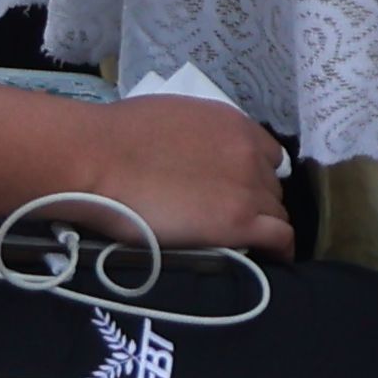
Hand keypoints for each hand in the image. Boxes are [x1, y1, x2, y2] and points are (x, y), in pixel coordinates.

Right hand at [43, 94, 297, 255]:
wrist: (97, 160)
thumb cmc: (117, 137)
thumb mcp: (174, 119)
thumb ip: (199, 138)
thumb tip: (195, 155)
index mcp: (233, 123)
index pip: (266, 154)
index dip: (254, 175)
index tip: (240, 189)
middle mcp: (249, 152)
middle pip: (271, 185)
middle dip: (257, 200)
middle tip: (231, 217)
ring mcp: (248, 187)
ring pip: (276, 212)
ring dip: (264, 224)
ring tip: (245, 242)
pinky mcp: (239, 221)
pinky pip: (279, 237)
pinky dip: (280, 249)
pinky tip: (274, 258)